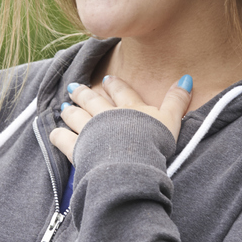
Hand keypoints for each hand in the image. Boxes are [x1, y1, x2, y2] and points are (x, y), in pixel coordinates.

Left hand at [50, 74, 192, 162]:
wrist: (132, 163)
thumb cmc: (153, 142)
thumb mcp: (171, 119)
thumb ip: (177, 100)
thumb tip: (186, 78)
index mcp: (130, 108)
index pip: (121, 92)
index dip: (115, 85)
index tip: (107, 79)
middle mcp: (107, 115)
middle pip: (94, 101)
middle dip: (84, 93)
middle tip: (75, 87)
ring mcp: (90, 130)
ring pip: (77, 116)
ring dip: (70, 111)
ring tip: (64, 106)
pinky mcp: (78, 148)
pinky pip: (63, 139)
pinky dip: (58, 135)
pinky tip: (54, 132)